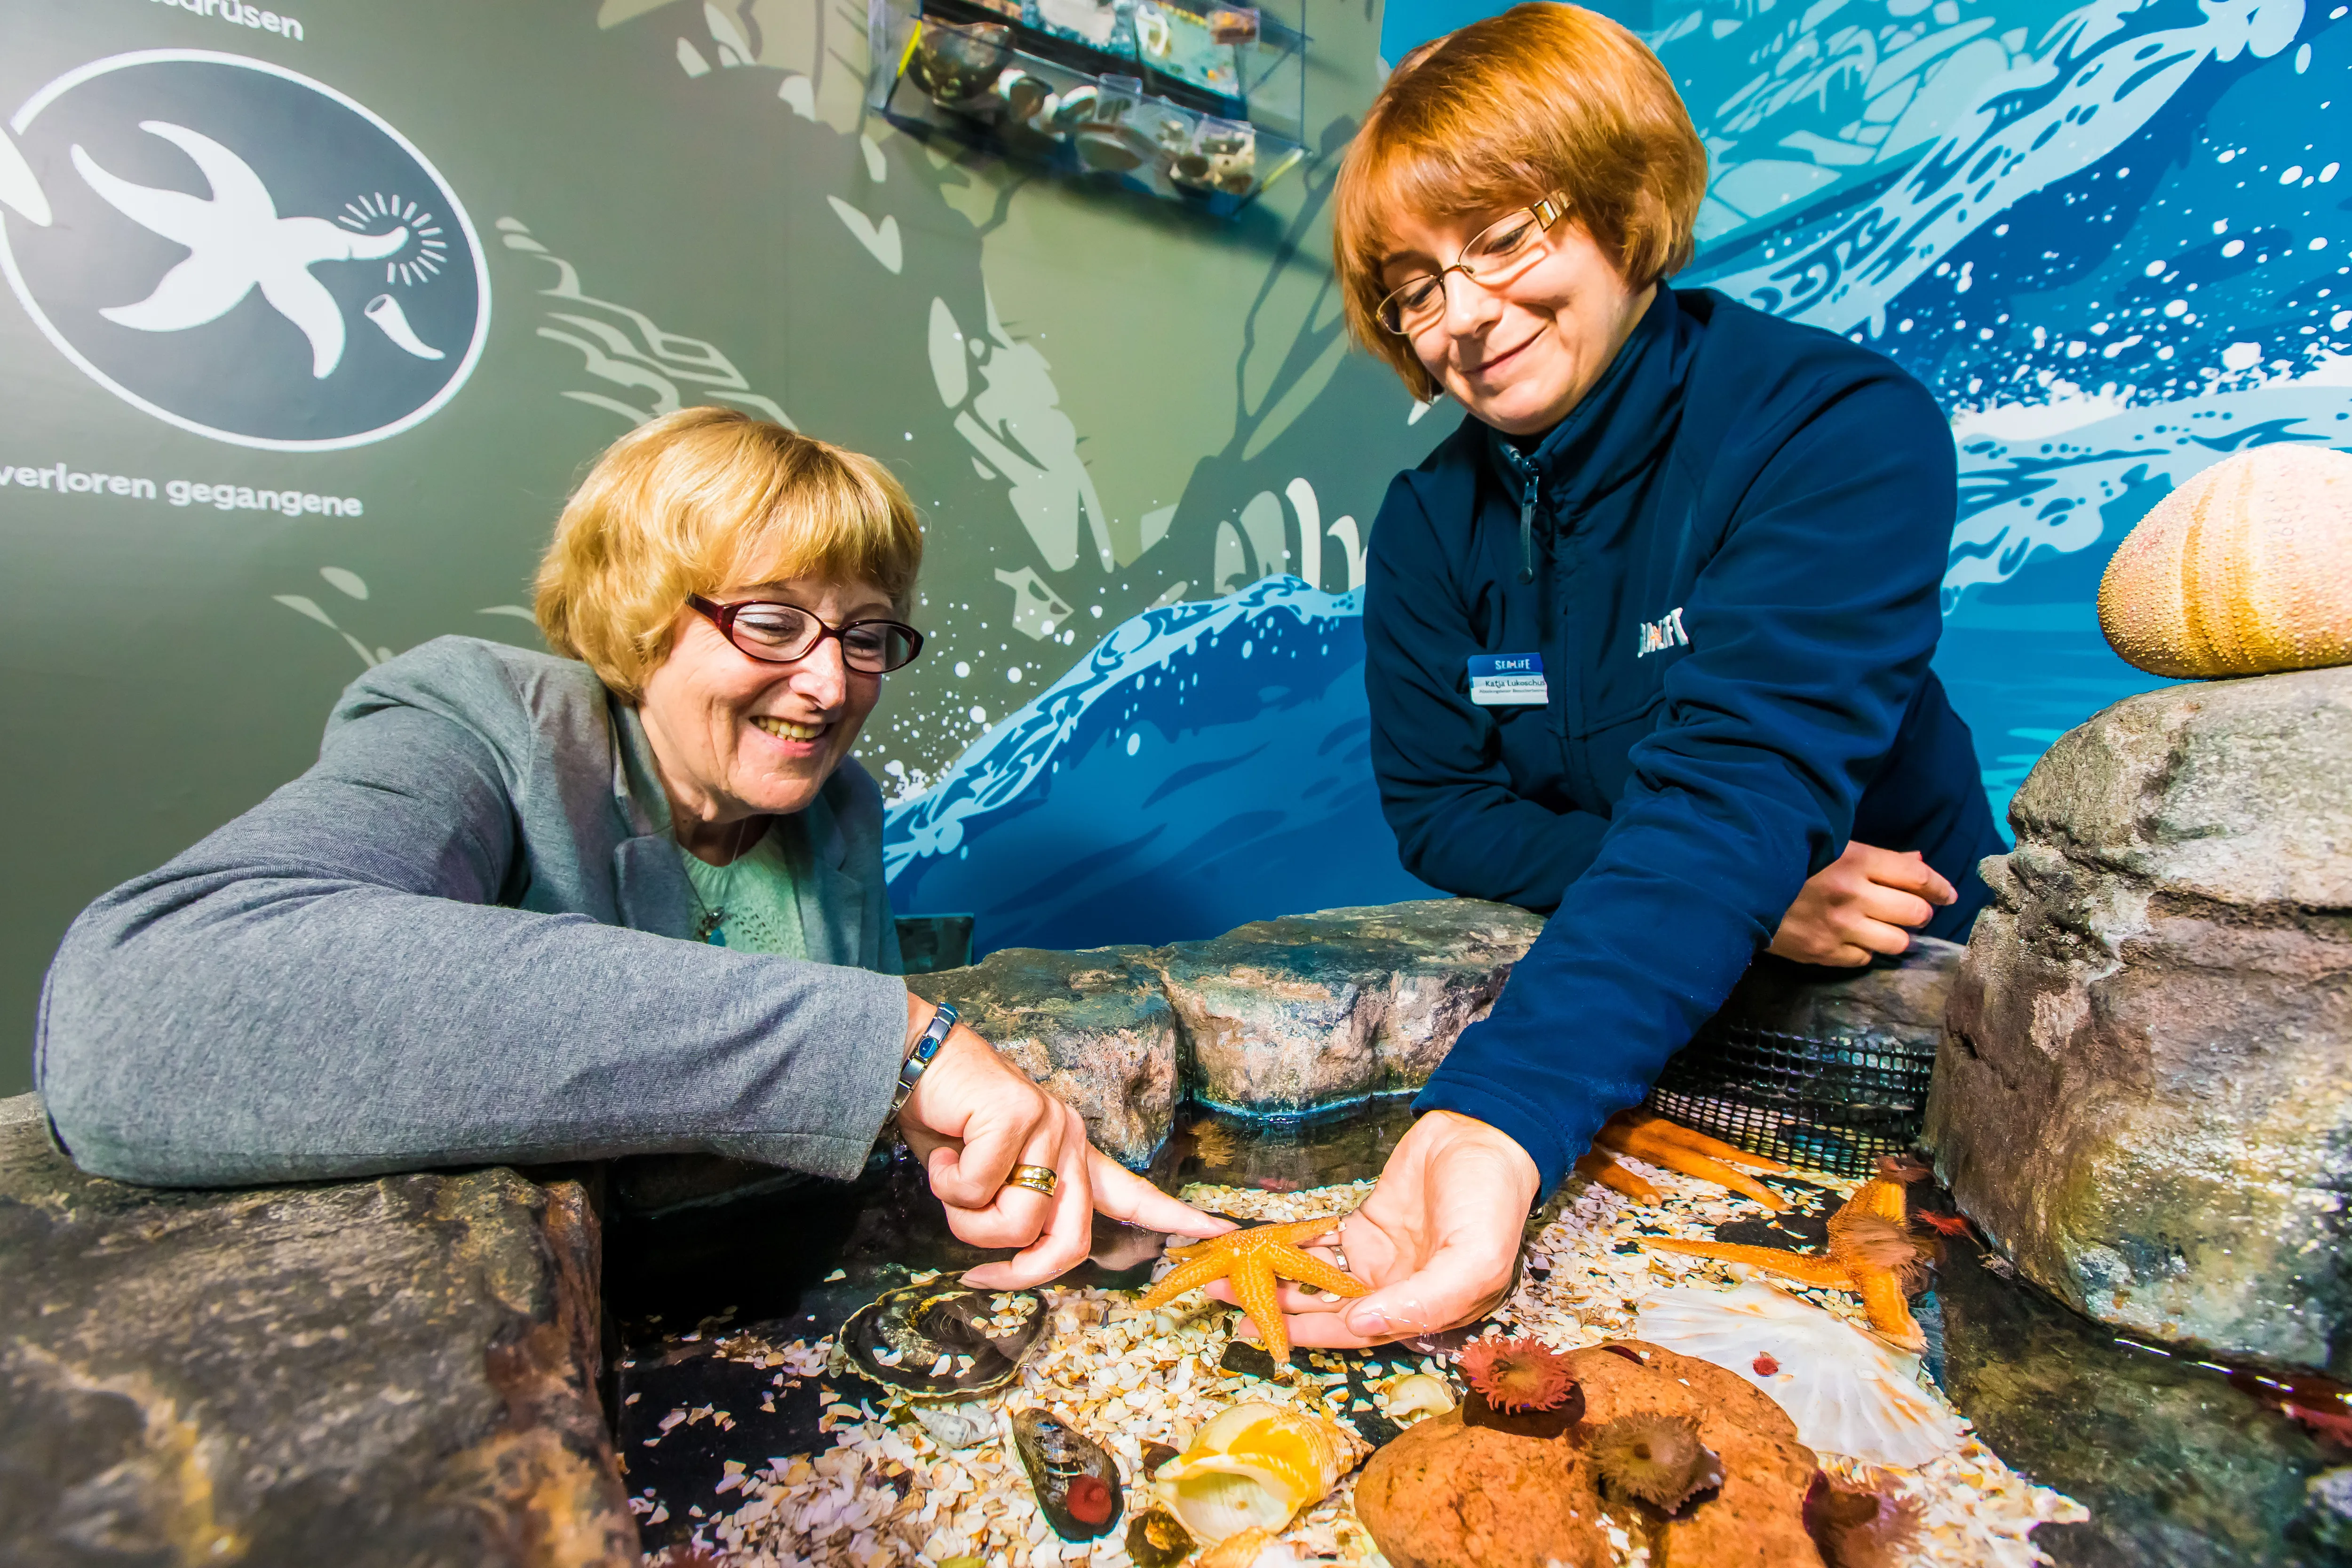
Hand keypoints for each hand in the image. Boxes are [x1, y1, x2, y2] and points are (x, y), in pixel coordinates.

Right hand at [896, 995, 1231, 1287]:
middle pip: (1069, 1243)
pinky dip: (948, 1183)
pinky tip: (944, 1149)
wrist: (914, 1060)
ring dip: (968, 1218)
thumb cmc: (948, 1125)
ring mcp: (1051, 1126)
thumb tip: (1012, 1258)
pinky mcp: (1019, 1116)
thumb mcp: (988, 1182)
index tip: (1224, 1234)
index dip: (1175, 1220)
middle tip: (981, 1275)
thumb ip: (1014, 1212)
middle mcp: (1072, 1139)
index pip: (1133, 1195)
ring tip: (952, 1175)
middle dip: (1018, 1271)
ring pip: (1018, 1223)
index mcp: (1073, 1154)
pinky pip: (978, 1192)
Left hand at [1208, 1109, 1537, 1348]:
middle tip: (1223, 1298)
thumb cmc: (1492, 1202)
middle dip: (1275, 1307)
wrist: (1487, 1134)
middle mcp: (1398, 1293)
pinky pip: (1320, 1242)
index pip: (1358, 1333)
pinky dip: (1289, 1245)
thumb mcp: (1473, 1261)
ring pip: (1317, 1277)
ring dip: (1273, 1275)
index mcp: (1427, 1313)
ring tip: (1225, 1271)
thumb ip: (1422, 1301)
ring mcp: (1380, 1259)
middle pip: (1328, 1309)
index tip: (1258, 1334)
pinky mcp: (1365, 1226)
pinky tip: (1255, 1244)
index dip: (1309, 1335)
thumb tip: (1363, 1324)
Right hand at [1769, 840, 1955, 967]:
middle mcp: (1852, 895)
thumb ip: (1878, 858)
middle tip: (1909, 909)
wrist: (1733, 887)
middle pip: (1915, 913)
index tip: (1947, 894)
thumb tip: (1919, 865)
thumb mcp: (1832, 847)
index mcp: (1856, 860)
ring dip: (1896, 935)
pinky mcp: (1822, 952)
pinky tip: (1852, 939)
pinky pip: (1864, 959)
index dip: (1940, 887)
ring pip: (1898, 942)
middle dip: (1919, 912)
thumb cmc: (1788, 861)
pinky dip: (1865, 950)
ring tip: (1882, 927)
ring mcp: (1838, 928)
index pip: (1918, 878)